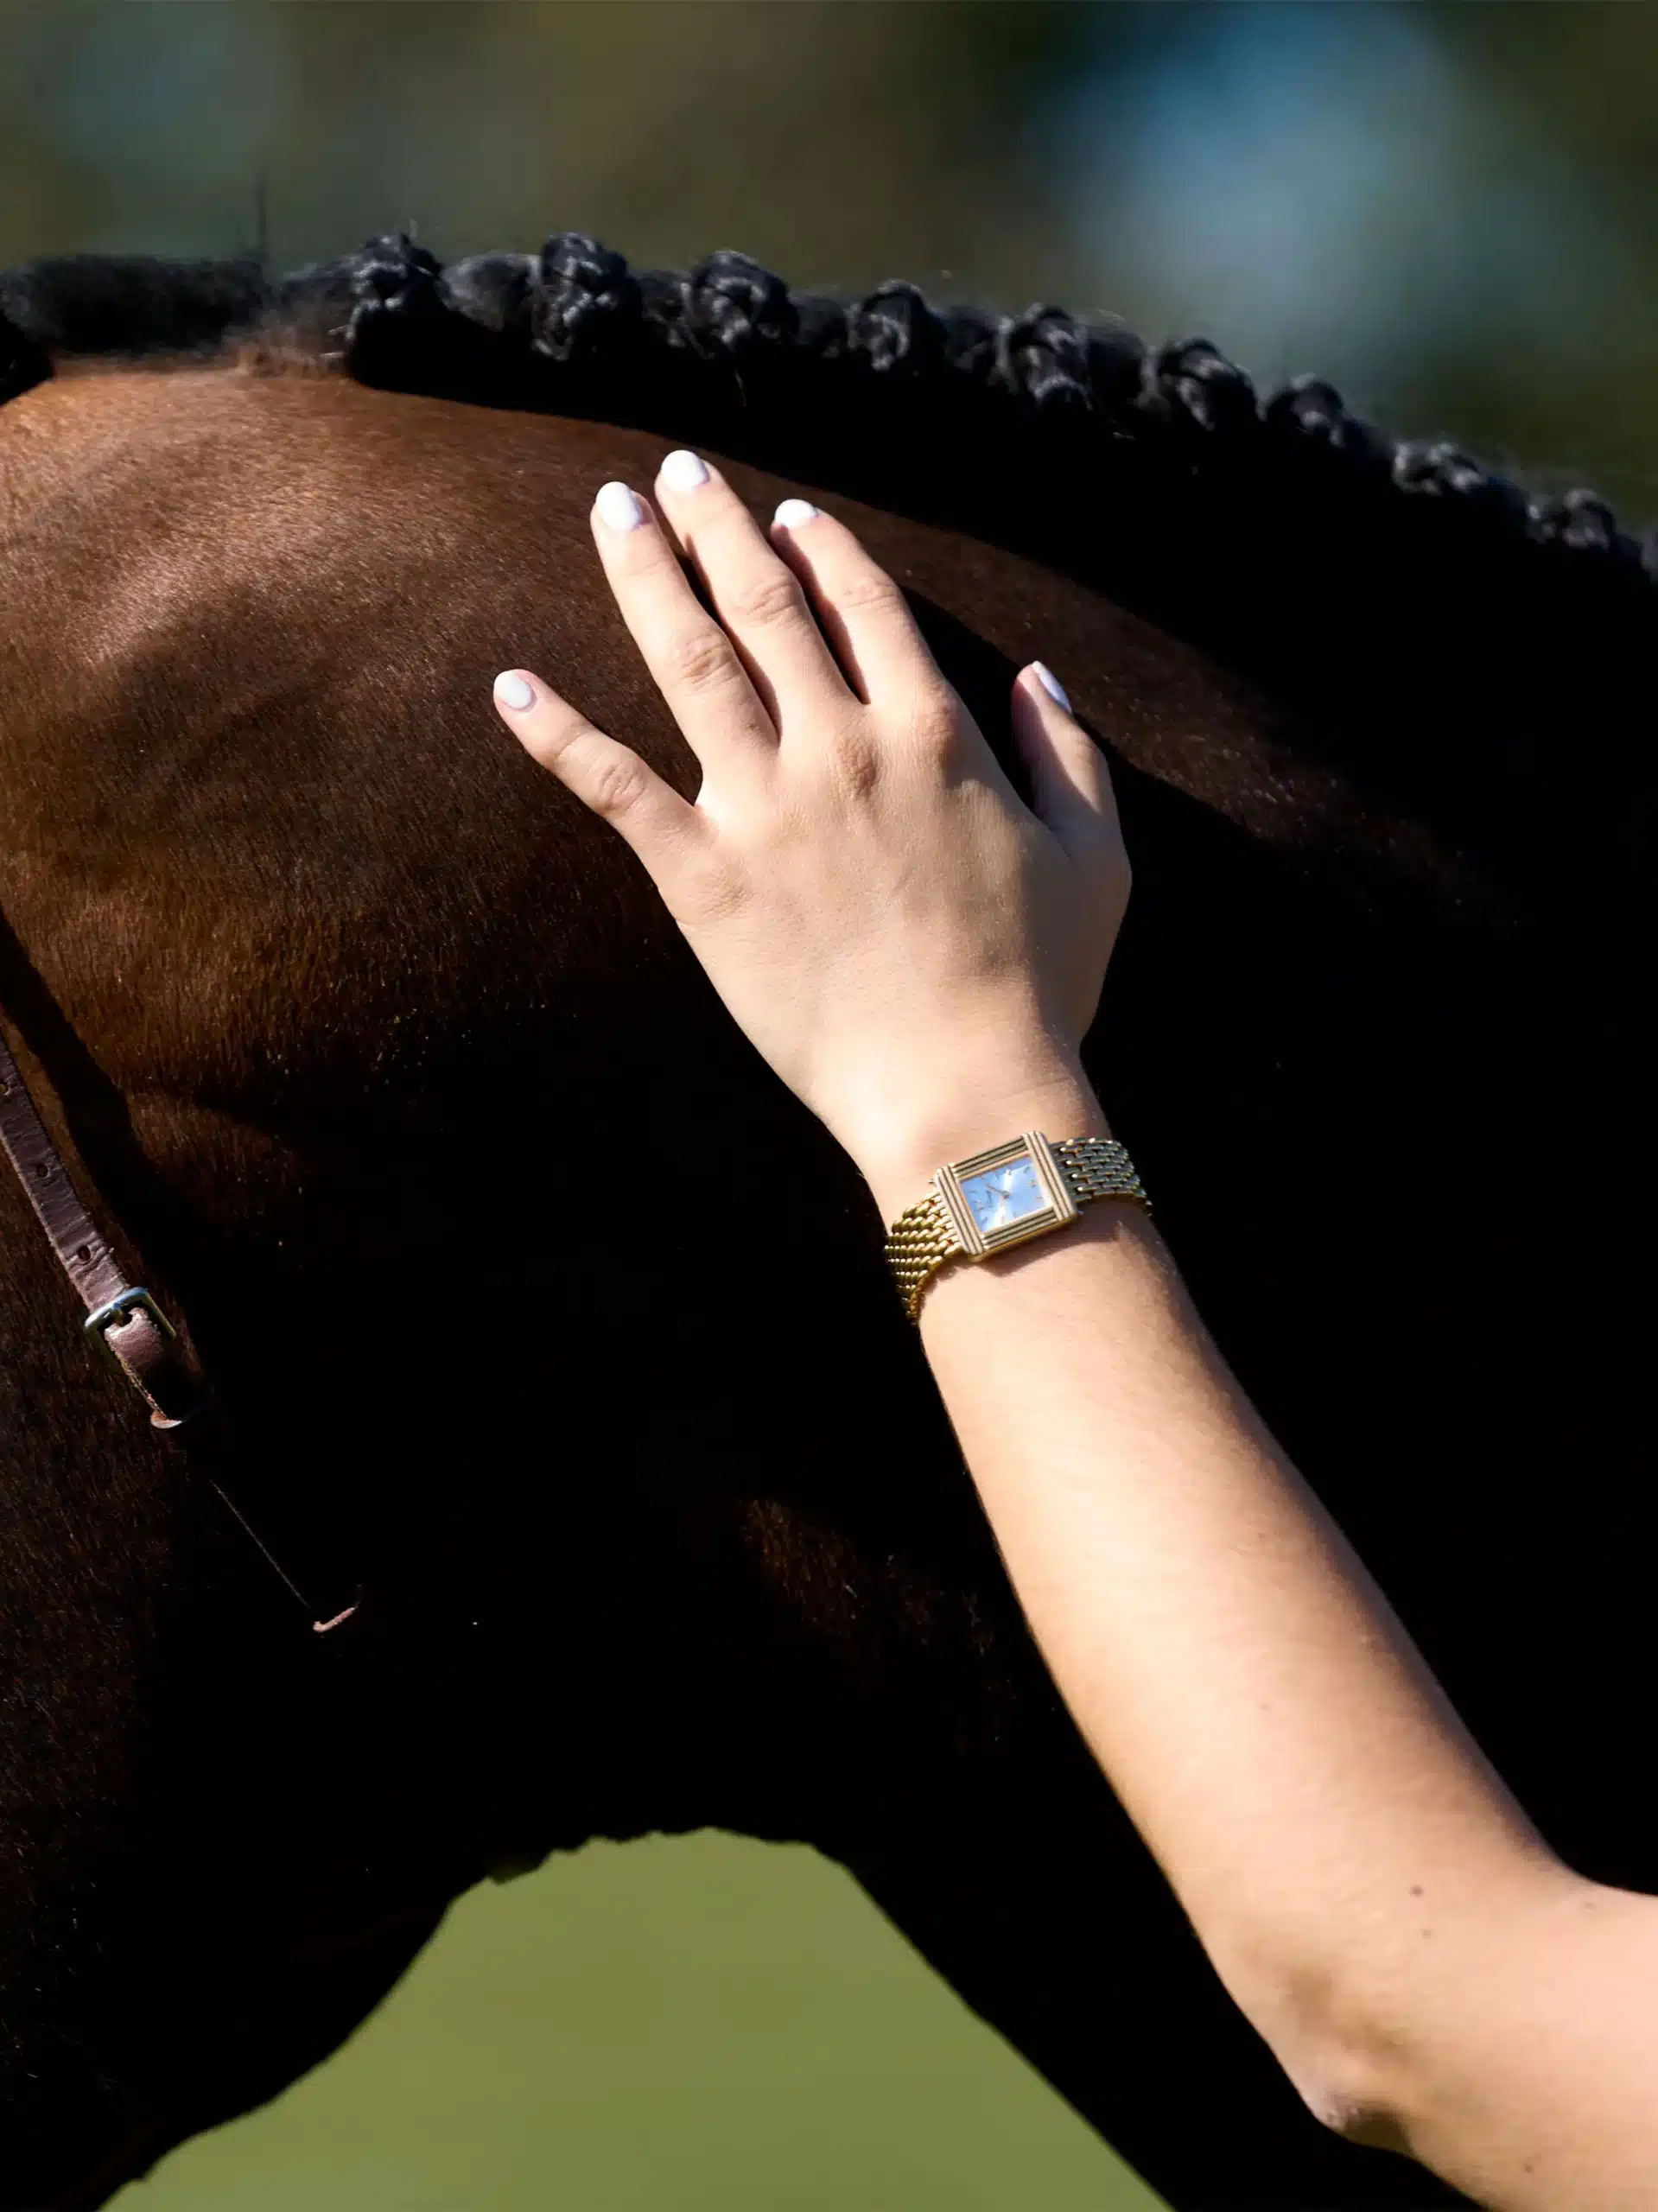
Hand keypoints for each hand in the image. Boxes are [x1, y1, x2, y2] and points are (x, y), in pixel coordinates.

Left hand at [492, 453, 1128, 1217]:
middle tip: (673, 472)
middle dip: (714, 526)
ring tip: (610, 511)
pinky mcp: (699, 877)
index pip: (862, 606)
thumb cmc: (1039, 986)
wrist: (962, 1092)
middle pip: (763, 604)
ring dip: (643, 575)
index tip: (787, 513)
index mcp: (932, 733)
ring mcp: (761, 807)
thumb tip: (1035, 678)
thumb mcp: (1095, 859)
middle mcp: (839, 746)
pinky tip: (511, 683)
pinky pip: (613, 785)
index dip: (822, 548)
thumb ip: (1069, 756)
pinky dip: (556, 731)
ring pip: (688, 658)